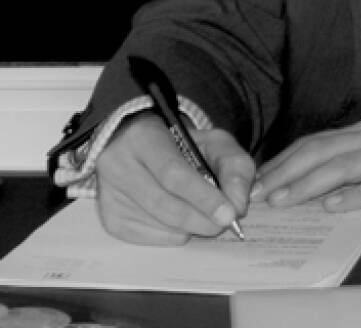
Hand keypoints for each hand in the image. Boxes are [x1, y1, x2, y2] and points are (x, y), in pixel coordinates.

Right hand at [95, 111, 254, 244]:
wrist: (143, 145)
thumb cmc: (183, 143)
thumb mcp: (215, 141)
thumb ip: (235, 167)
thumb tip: (238, 205)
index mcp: (144, 136)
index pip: (174, 173)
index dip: (203, 197)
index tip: (230, 214)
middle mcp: (118, 164)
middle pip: (163, 203)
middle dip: (200, 218)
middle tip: (225, 224)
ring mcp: (109, 193)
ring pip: (154, 223)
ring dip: (188, 228)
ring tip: (207, 219)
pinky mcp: (109, 216)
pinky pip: (144, 237)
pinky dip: (170, 235)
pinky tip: (182, 224)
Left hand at [251, 100, 360, 212]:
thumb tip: (338, 176)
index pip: (321, 141)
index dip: (287, 159)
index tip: (258, 178)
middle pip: (323, 150)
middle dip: (285, 172)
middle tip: (254, 194)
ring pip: (345, 165)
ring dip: (308, 183)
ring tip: (281, 199)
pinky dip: (357, 194)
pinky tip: (335, 206)